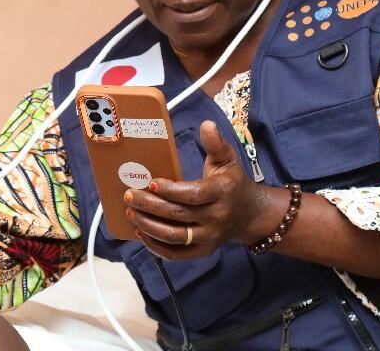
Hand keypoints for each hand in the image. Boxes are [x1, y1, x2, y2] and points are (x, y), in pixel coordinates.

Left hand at [124, 120, 272, 259]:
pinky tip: (141, 232)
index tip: (151, 182)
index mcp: (222, 192)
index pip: (193, 194)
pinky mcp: (203, 251)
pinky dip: (156, 246)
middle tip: (129, 195)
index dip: (171, 190)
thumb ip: (216, 144)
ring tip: (130, 212)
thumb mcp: (228, 160)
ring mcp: (210, 237)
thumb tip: (206, 125)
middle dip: (150, 206)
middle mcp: (216, 217)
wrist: (250, 214)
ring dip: (148, 226)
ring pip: (174, 237)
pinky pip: (176, 254)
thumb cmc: (232, 182)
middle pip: (177, 215)